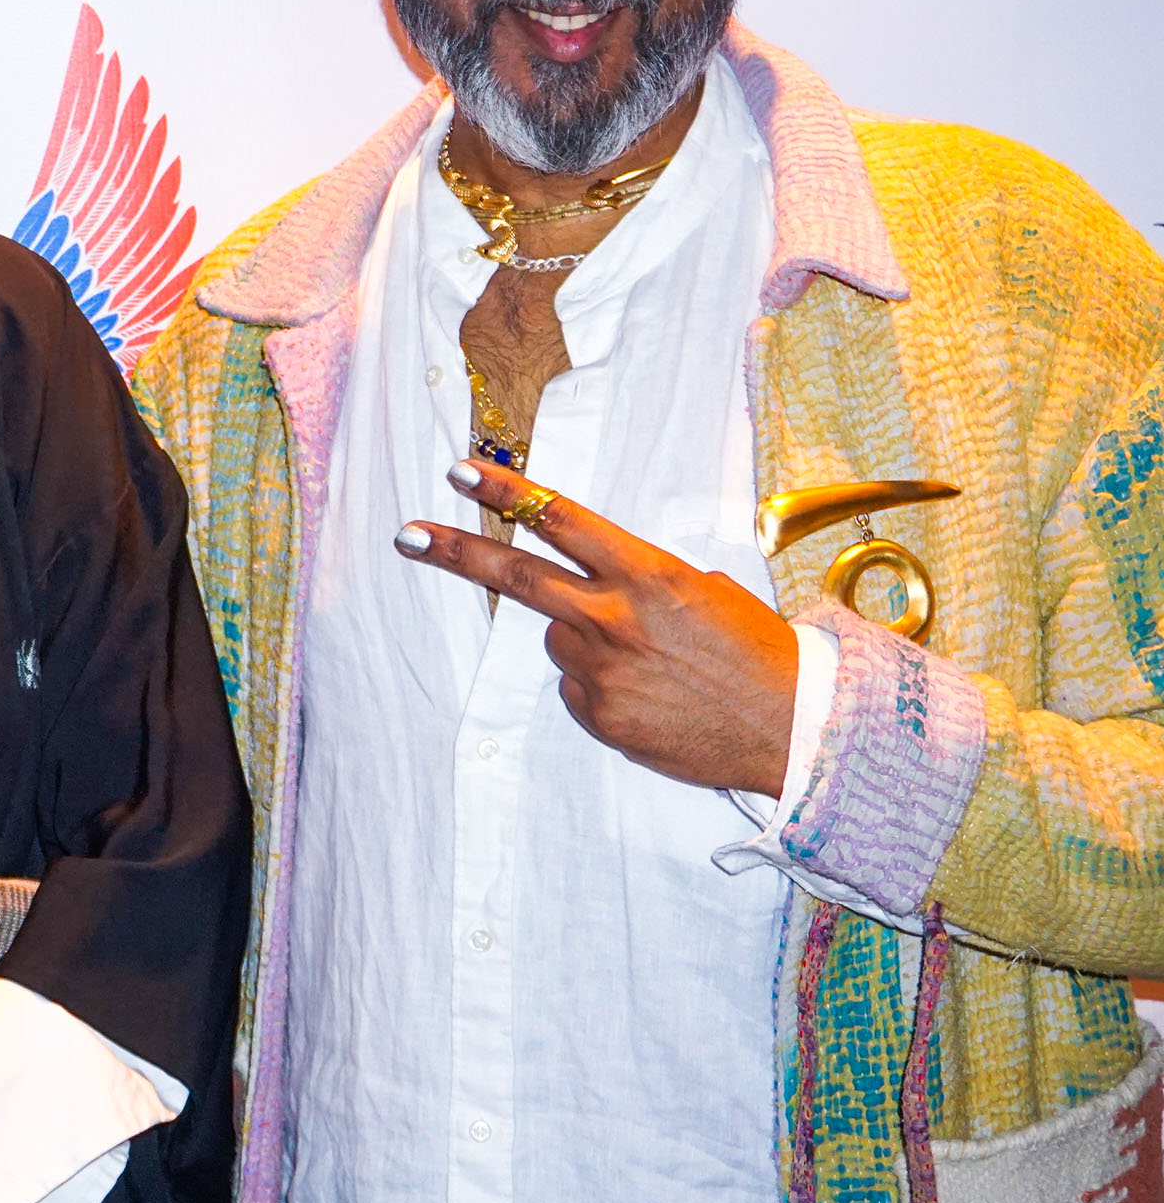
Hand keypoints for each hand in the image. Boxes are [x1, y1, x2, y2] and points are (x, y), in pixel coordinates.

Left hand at [395, 456, 799, 794]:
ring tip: (653, 662)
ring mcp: (603, 672)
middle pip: (516, 578)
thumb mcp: (709, 593)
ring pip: (561, 639)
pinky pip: (579, 689)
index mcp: (648, 575)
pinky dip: (603, 686)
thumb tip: (605, 587)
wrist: (795, 731)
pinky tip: (652, 696)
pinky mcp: (601, 718)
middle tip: (407, 535)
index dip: (508, 494)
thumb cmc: (760, 654)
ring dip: (589, 641)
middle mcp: (615, 619)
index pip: (562, 521)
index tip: (462, 471)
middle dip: (455, 552)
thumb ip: (645, 581)